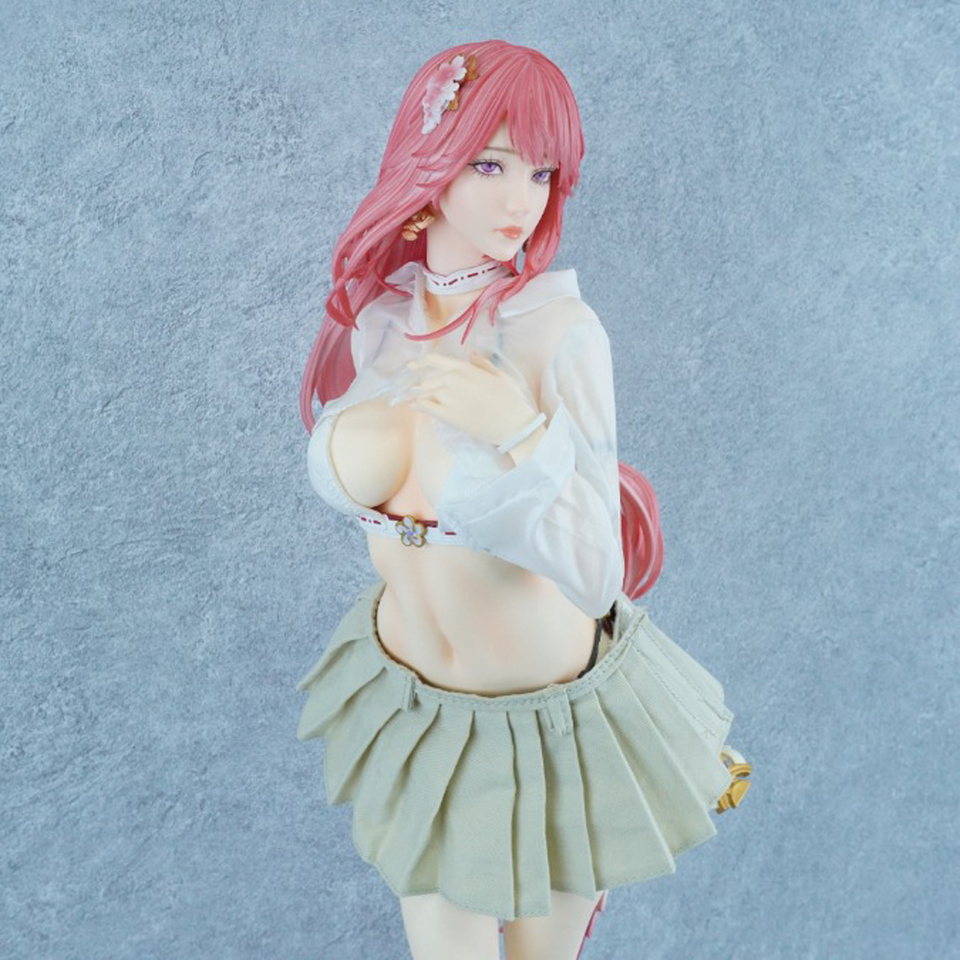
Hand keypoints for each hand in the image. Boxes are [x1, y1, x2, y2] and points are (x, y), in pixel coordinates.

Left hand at [401, 351, 541, 447]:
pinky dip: (417, 406)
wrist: (512, 425)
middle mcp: (451, 379)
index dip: (418, 362)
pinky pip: (424, 407)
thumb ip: (482, 364)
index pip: (433, 360)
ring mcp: (447, 397)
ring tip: (412, 400)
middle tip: (413, 390)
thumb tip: (471, 354)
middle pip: (426, 379)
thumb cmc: (510, 400)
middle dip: (419, 385)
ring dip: (416, 396)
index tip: (410, 366)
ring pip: (423, 393)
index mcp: (463, 368)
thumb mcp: (498, 375)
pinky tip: (415, 407)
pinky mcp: (446, 415)